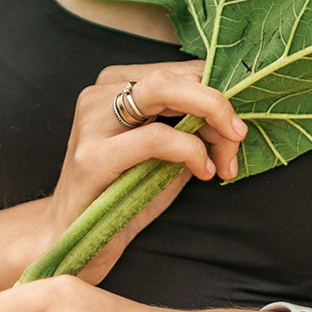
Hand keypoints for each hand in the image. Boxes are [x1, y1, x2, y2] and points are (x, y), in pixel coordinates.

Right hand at [40, 59, 247, 284]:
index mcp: (115, 84)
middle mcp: (99, 93)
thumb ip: (193, 128)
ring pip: (164, 89)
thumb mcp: (166, 155)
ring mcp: (91, 121)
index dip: (216, 92)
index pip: (179, 69)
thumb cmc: (123, 196)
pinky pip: (156, 137)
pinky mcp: (92, 156)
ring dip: (209, 118)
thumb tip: (234, 118)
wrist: (71, 242)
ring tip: (224, 157)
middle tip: (239, 133)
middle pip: (173, 73)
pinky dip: (190, 150)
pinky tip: (203, 172)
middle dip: (217, 102)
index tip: (237, 127)